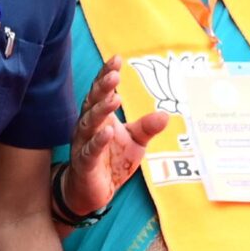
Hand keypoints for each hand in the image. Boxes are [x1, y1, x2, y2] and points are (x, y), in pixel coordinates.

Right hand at [62, 59, 171, 218]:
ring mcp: (83, 144)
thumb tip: (165, 113)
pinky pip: (90, 150)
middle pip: (93, 103)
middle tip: (114, 75)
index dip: (106, 75)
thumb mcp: (135, 143)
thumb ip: (146, 127)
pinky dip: (98, 140)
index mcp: (100, 118)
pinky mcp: (84, 163)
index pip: (101, 92)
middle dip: (102, 89)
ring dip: (100, 110)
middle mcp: (88, 127)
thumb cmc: (111, 161)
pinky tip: (107, 131)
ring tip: (113, 98)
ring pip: (89, 123)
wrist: (92, 191)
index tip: (117, 59)